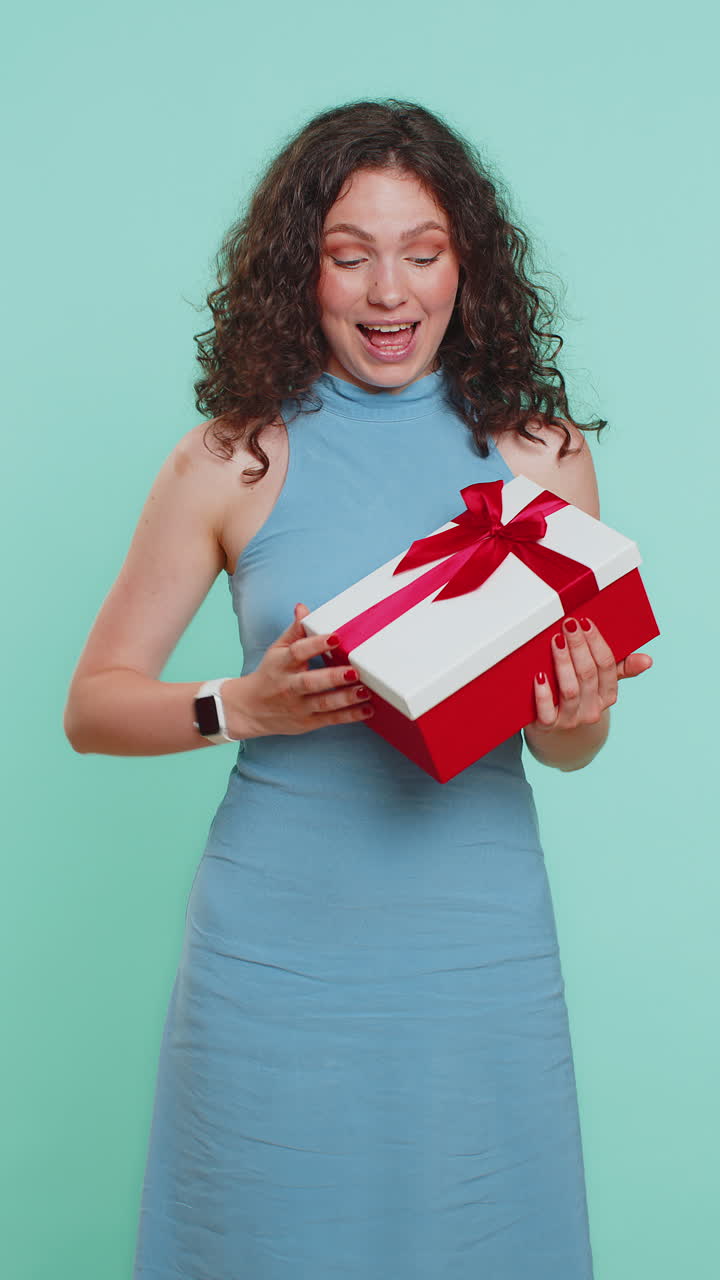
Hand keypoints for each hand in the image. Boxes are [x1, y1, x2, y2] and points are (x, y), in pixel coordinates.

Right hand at [224, 603, 373, 738]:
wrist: (250, 709)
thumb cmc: (270, 675)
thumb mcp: (276, 650)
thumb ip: (295, 631)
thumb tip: (303, 608)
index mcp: (281, 664)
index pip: (297, 652)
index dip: (315, 644)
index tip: (335, 638)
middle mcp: (289, 686)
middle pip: (310, 682)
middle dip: (333, 678)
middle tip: (354, 671)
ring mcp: (299, 707)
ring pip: (323, 703)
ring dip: (346, 698)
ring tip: (366, 691)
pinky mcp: (307, 722)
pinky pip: (330, 719)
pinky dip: (350, 716)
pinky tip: (367, 709)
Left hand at [531, 614, 652, 731]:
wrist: (555, 730)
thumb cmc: (578, 696)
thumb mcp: (600, 683)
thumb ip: (621, 668)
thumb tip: (648, 660)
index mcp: (607, 695)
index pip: (607, 666)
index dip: (596, 643)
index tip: (585, 622)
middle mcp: (592, 709)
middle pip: (588, 674)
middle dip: (578, 646)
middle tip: (568, 624)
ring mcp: (571, 719)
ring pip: (570, 690)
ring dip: (563, 662)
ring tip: (556, 641)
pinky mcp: (548, 726)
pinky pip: (547, 711)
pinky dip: (544, 693)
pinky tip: (539, 675)